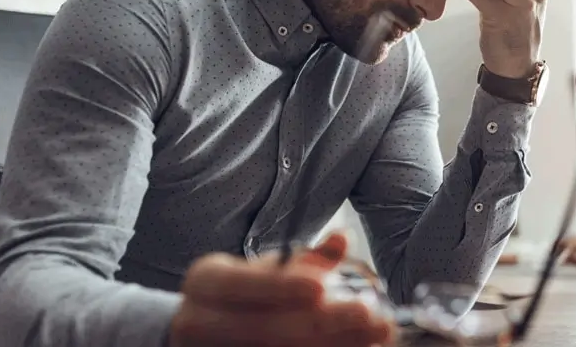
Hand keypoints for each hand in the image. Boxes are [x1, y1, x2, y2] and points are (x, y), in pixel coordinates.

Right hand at [169, 233, 394, 346]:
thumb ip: (306, 259)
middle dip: (325, 324)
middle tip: (372, 316)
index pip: (243, 283)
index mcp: (206, 281)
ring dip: (333, 345)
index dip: (281, 287)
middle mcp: (200, 320)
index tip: (321, 287)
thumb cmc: (242, 294)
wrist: (200, 329)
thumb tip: (344, 240)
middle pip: (267, 329)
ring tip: (375, 336)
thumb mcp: (265, 269)